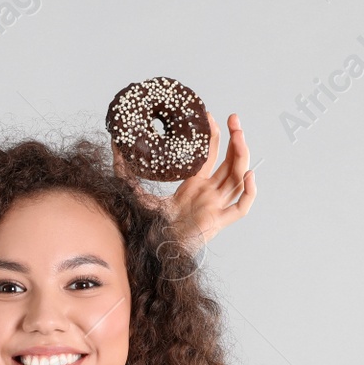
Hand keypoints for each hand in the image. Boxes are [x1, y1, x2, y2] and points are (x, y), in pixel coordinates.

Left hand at [115, 112, 255, 249]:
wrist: (152, 249)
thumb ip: (124, 170)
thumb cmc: (148, 225)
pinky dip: (249, 192)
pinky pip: (241, 207)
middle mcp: (208, 194)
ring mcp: (216, 207)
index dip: (212, 136)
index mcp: (193, 186)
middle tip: (233, 118)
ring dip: (242, 155)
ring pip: (237, 178)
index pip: (209, 156)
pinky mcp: (219, 222)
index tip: (210, 116)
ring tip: (239, 135)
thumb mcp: (136, 191)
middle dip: (234, 139)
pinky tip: (248, 175)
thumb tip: (114, 143)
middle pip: (229, 162)